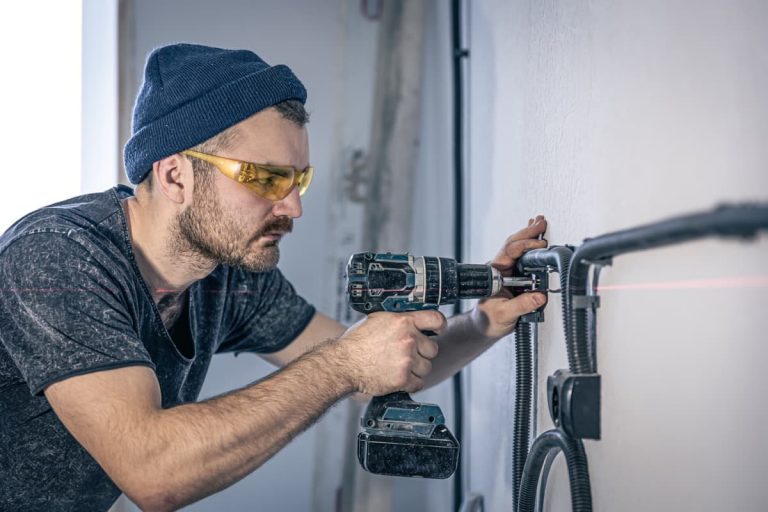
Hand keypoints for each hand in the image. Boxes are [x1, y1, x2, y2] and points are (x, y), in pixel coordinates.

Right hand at [335, 310, 445, 395]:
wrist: (343, 364)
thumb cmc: (356, 343)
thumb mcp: (377, 320)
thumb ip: (398, 321)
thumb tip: (414, 323)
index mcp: (402, 321)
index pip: (435, 319)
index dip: (440, 326)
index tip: (439, 331)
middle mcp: (408, 339)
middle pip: (432, 349)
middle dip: (422, 353)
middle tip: (407, 355)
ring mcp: (406, 359)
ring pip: (427, 367)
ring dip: (416, 369)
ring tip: (399, 367)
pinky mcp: (403, 378)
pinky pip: (418, 383)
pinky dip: (410, 383)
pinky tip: (398, 378)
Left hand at [474, 215, 548, 338]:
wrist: (485, 326)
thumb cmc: (489, 319)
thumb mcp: (505, 314)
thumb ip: (521, 305)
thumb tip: (539, 296)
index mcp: (494, 274)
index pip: (509, 252)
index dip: (525, 245)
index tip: (540, 244)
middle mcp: (499, 269)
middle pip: (513, 244)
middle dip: (528, 232)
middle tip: (541, 223)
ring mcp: (507, 271)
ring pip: (517, 248)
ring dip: (529, 235)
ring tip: (539, 223)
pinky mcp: (514, 276)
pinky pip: (522, 256)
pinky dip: (530, 244)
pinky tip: (535, 236)